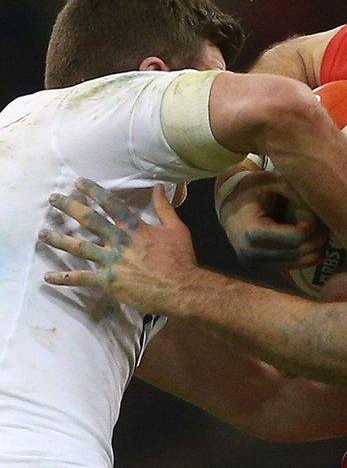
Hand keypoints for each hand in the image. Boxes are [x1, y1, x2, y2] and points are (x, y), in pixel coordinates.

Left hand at [38, 178, 197, 313]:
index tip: (78, 183)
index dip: (93, 191)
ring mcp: (110, 261)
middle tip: (53, 199)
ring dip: (59, 239)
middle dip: (69, 207)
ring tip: (42, 233)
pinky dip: (64, 278)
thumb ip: (164, 207)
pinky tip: (48, 276)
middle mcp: (118, 241)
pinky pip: (81, 278)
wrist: (181, 288)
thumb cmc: (180, 258)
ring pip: (79, 247)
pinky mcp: (107, 281)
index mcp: (134, 227)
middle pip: (88, 220)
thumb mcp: (176, 228)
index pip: (110, 204)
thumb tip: (160, 187)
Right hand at [219, 171, 327, 268]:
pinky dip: (306, 258)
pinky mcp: (262, 268)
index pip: (295, 238)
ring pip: (296, 263)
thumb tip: (319, 204)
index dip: (311, 226)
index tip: (312, 212)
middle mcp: (251, 253)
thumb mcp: (271, 182)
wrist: (229, 209)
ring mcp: (255, 264)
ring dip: (314, 250)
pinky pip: (290, 267)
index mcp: (252, 231)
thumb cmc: (252, 192)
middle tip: (324, 224)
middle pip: (297, 252)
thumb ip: (294, 191)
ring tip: (322, 233)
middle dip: (316, 239)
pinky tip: (315, 246)